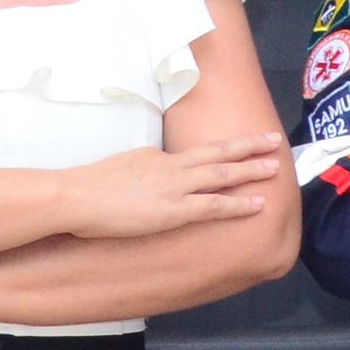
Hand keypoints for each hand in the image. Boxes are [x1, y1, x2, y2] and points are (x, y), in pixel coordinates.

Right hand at [60, 134, 285, 238]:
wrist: (72, 197)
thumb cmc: (83, 190)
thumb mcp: (114, 172)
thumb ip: (132, 177)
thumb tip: (136, 187)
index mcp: (152, 156)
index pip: (190, 155)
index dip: (215, 154)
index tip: (232, 151)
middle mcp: (168, 165)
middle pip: (216, 151)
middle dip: (247, 145)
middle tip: (273, 140)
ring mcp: (173, 186)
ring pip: (222, 172)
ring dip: (251, 168)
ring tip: (277, 166)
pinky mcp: (174, 209)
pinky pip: (215, 205)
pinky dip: (239, 203)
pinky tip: (259, 204)